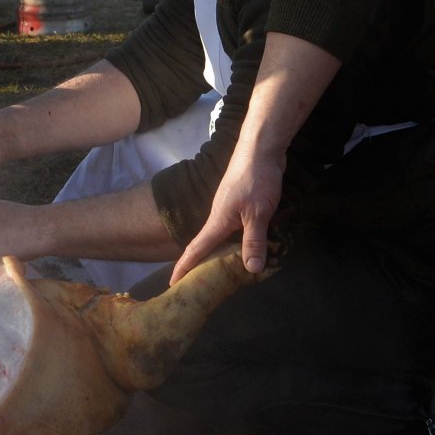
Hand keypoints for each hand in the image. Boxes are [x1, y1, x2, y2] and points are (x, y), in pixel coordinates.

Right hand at [170, 140, 284, 282]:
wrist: (262, 148)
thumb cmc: (256, 178)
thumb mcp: (258, 213)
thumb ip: (253, 240)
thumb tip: (250, 269)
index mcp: (218, 221)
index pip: (196, 249)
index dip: (184, 267)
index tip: (172, 284)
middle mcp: (219, 216)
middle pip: (206, 246)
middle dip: (200, 266)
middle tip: (198, 286)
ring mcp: (229, 209)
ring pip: (222, 237)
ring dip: (221, 254)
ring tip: (222, 273)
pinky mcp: (241, 203)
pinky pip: (235, 228)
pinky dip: (236, 242)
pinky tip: (246, 246)